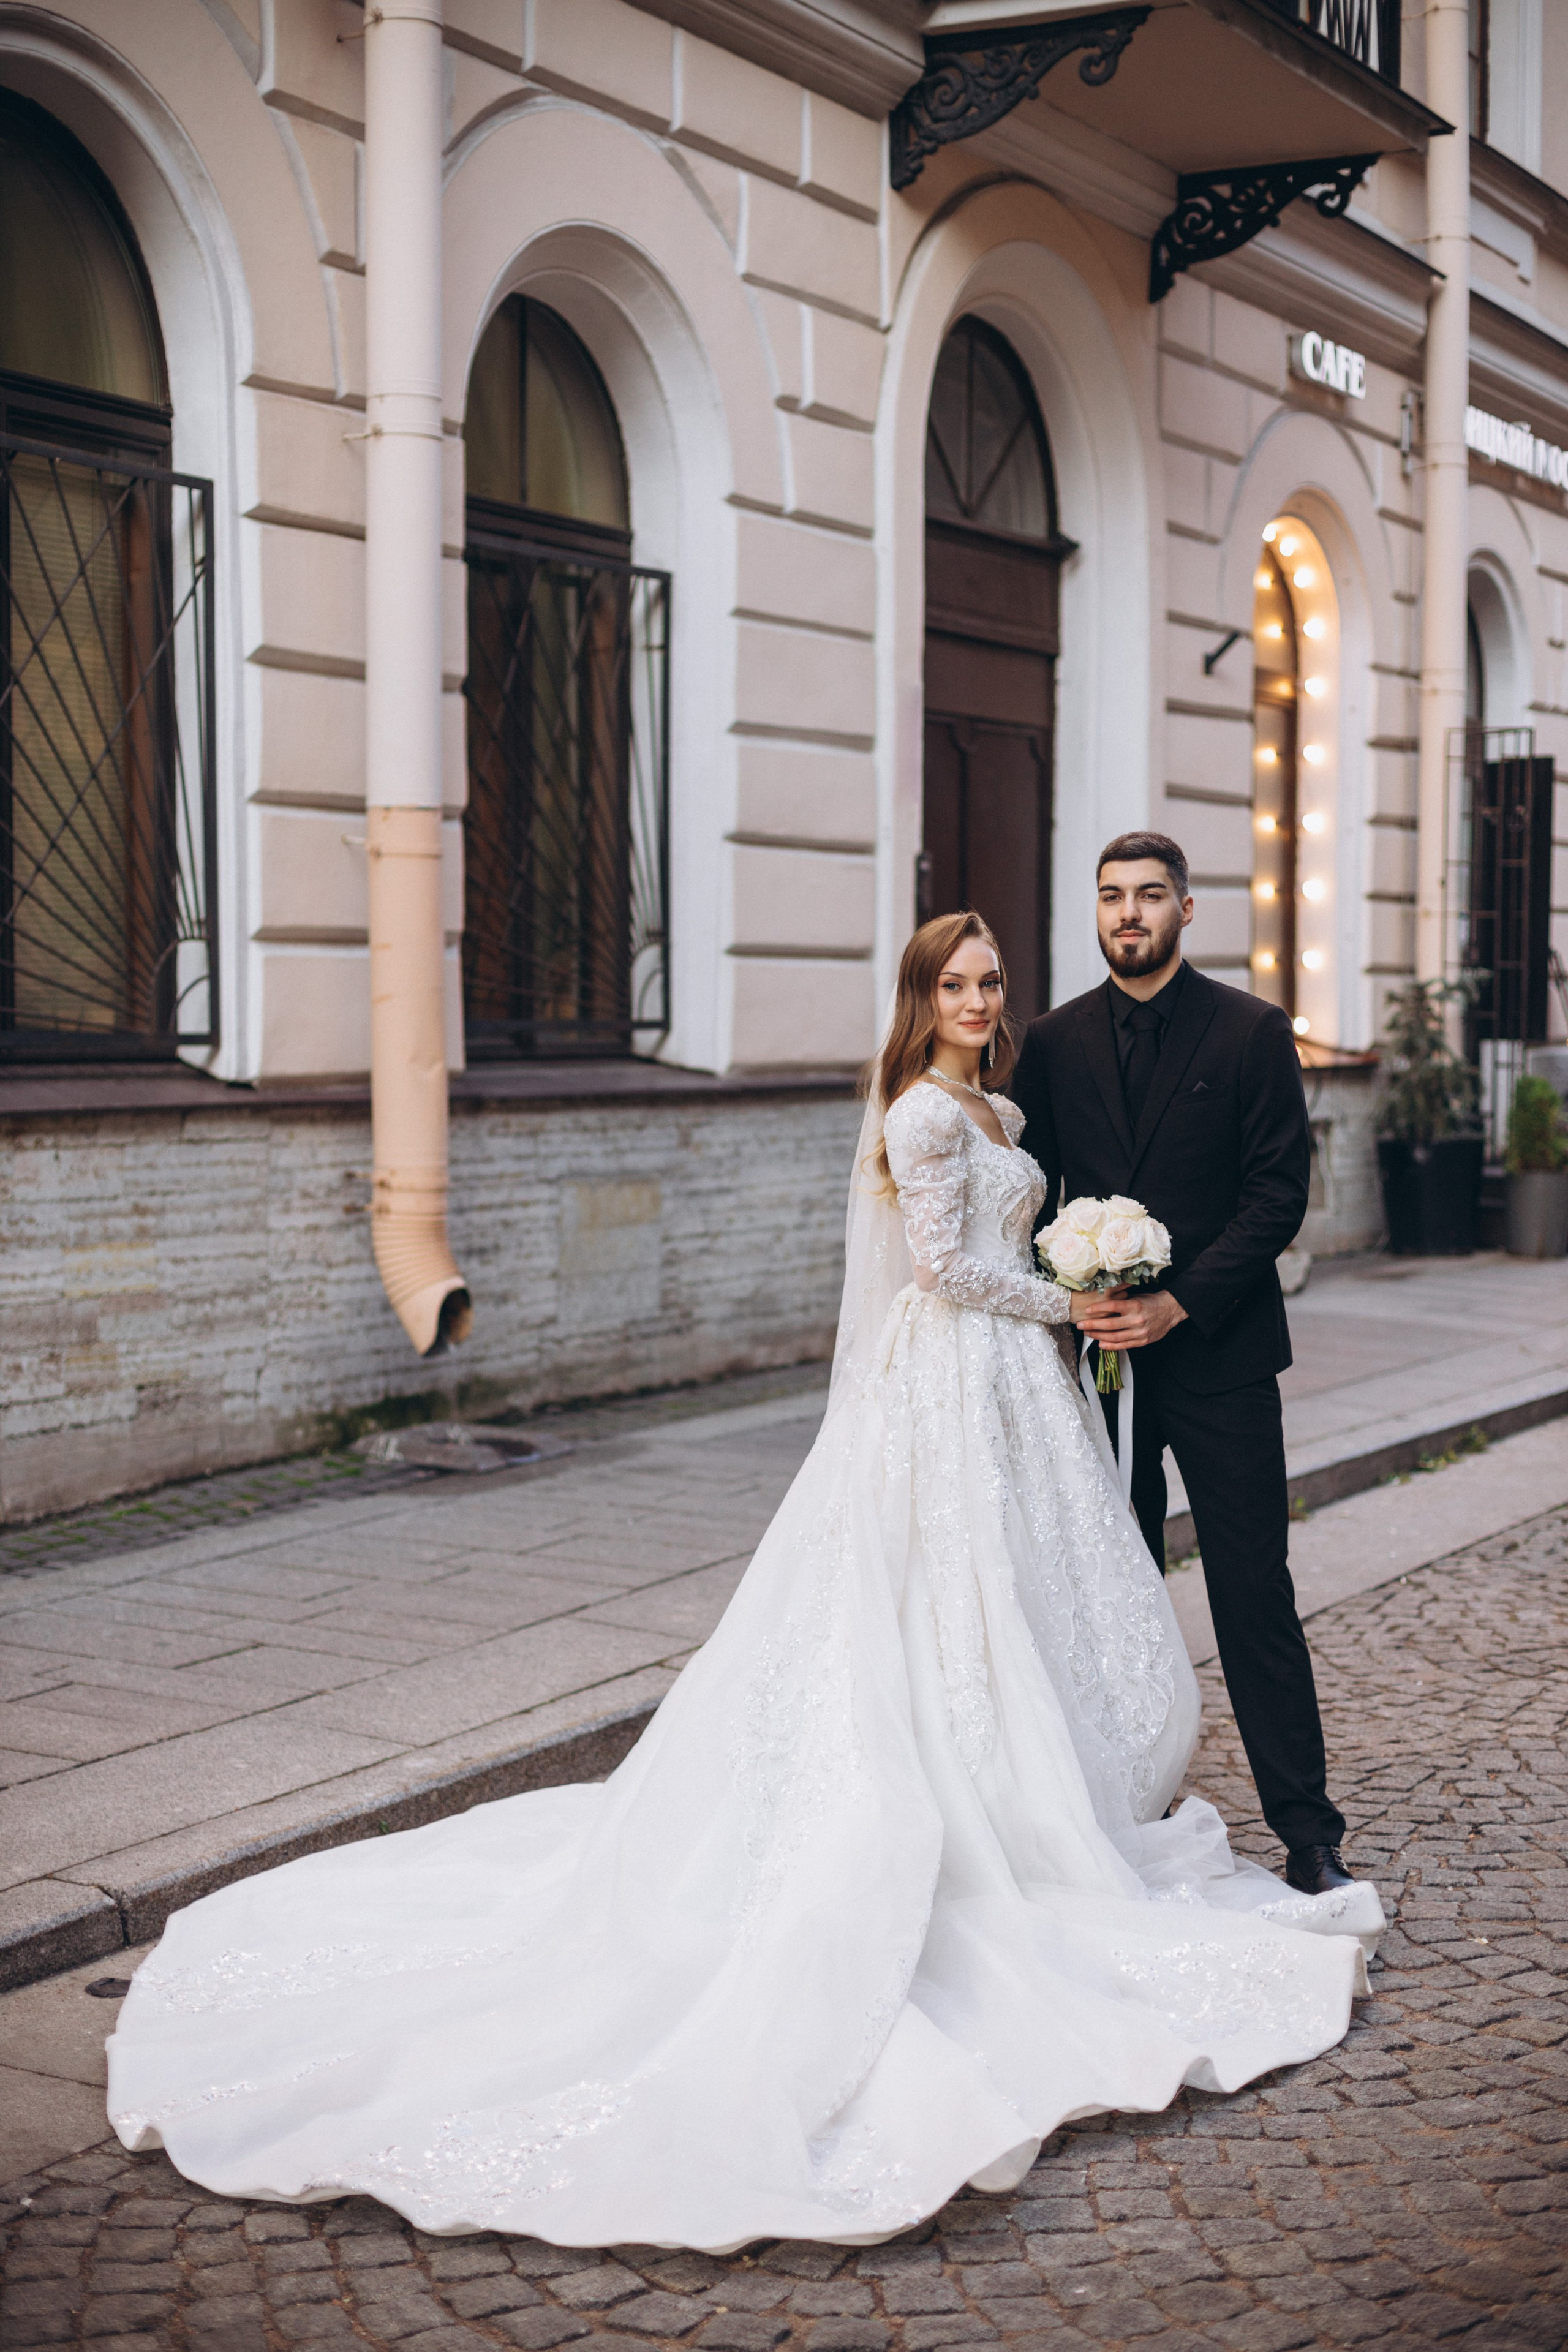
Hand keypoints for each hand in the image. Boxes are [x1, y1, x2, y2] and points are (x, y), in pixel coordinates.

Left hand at [1074, 1288, 1188, 1348]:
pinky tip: (1100, 1344)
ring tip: (1087, 1333)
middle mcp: (1136, 1320)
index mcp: (1134, 1305)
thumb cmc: (1151, 1301)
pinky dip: (1110, 1346)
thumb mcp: (1137, 1297)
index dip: (1097, 1308)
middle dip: (1092, 1325)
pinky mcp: (1142, 1341)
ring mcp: (1139, 1332)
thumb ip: (1122, 1302)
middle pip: (1109, 1325)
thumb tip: (1103, 1303)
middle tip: (1080, 1325)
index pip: (1112, 1306)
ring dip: (1098, 1336)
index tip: (1086, 1310)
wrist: (1171, 1310)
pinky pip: (1123, 1346)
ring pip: (1114, 1337)